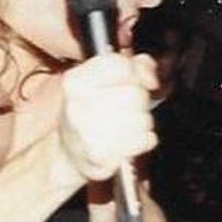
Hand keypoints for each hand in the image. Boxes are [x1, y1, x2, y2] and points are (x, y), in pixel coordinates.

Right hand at [58, 53, 158, 182]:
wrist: (70, 154)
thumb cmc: (89, 114)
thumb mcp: (101, 81)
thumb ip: (133, 66)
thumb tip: (151, 76)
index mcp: (75, 82)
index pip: (121, 66)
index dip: (136, 74)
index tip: (134, 82)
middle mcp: (77, 105)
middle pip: (136, 94)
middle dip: (138, 102)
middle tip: (122, 110)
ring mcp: (87, 132)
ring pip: (144, 119)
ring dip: (141, 124)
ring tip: (123, 128)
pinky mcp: (102, 156)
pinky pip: (146, 140)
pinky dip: (143, 141)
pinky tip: (126, 142)